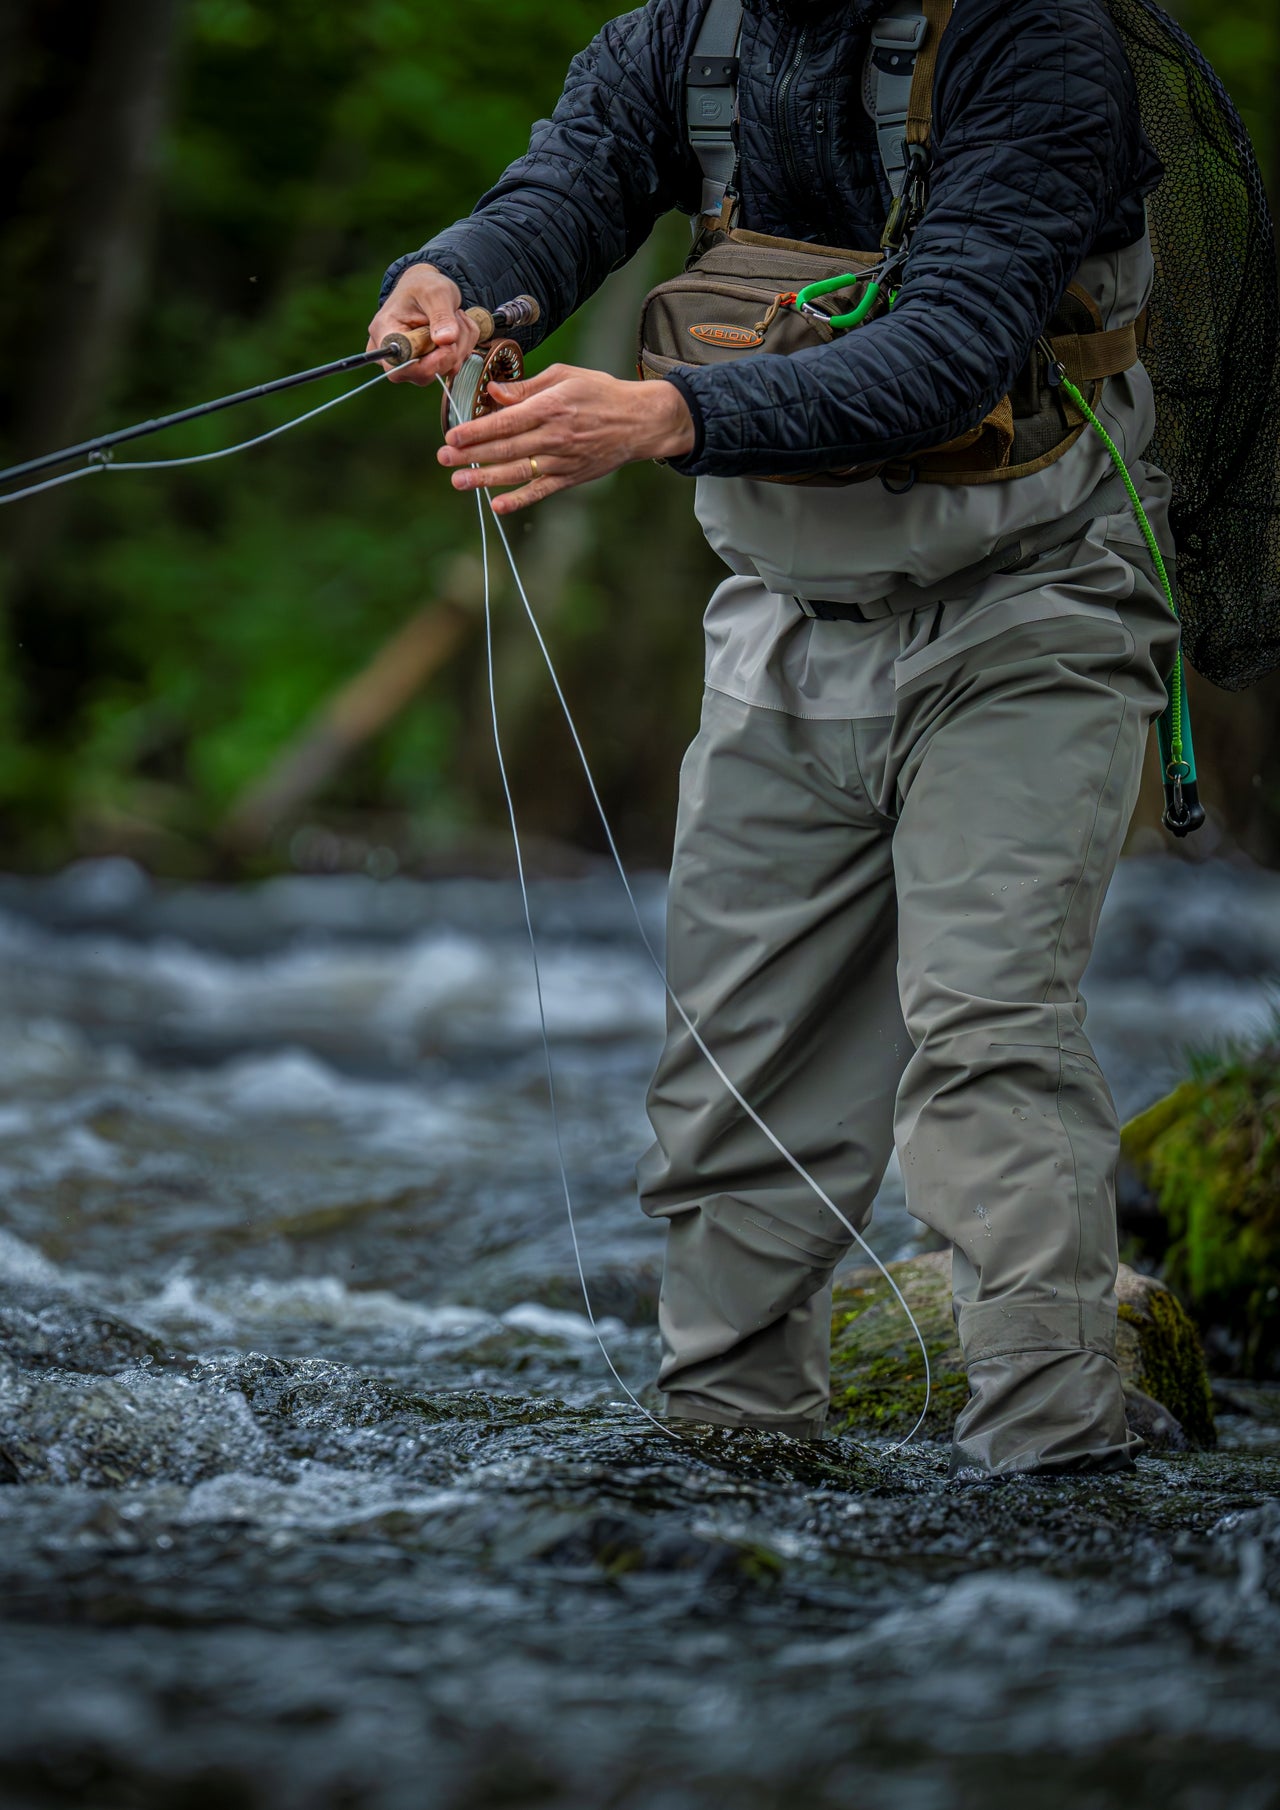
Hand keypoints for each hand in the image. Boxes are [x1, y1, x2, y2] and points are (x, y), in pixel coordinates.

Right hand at [366, 264, 480, 385]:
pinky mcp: (426, 365)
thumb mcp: (436, 292)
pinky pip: (449, 368)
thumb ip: (441, 315)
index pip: (397, 367)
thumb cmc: (424, 286)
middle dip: (449, 352)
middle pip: (422, 374)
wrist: (427, 288)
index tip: (448, 346)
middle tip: (457, 321)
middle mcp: (393, 353)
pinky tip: (457, 330)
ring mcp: (410, 362)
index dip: (426, 365)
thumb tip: (446, 340)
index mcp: (384, 332)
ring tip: (457, 319)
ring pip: (441, 370)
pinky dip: (461, 349)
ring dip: (460, 346)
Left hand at [437, 365, 695, 513]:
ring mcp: (563, 460)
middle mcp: (555, 436)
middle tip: (444, 458)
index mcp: (551, 406)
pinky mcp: (570, 477)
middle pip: (506, 448)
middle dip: (472, 455)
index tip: (453, 436)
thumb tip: (494, 393)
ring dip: (486, 479)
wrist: (639, 422)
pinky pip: (541, 491)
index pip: (506, 421)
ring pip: (518, 472)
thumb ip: (527, 387)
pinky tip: (497, 506)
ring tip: (459, 482)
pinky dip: (519, 500)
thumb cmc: (600, 393)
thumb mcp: (565, 376)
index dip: (477, 430)